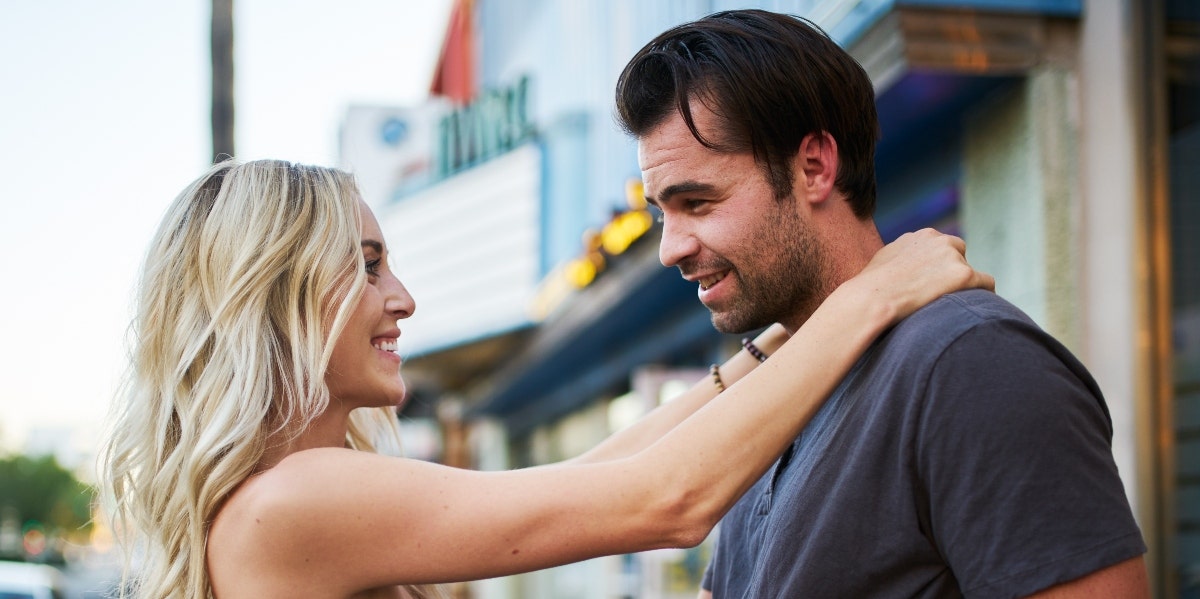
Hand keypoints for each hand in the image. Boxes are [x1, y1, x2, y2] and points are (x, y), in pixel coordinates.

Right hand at [852, 228, 994, 324]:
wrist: (872, 298)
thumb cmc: (871, 286)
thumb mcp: (884, 260)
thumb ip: (901, 255)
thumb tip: (902, 265)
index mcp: (922, 236)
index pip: (942, 246)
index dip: (938, 266)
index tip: (932, 283)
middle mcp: (940, 240)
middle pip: (959, 254)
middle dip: (952, 271)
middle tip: (942, 295)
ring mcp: (953, 257)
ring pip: (971, 271)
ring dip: (963, 286)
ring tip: (953, 306)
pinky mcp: (964, 274)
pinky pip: (986, 283)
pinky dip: (983, 294)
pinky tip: (976, 307)